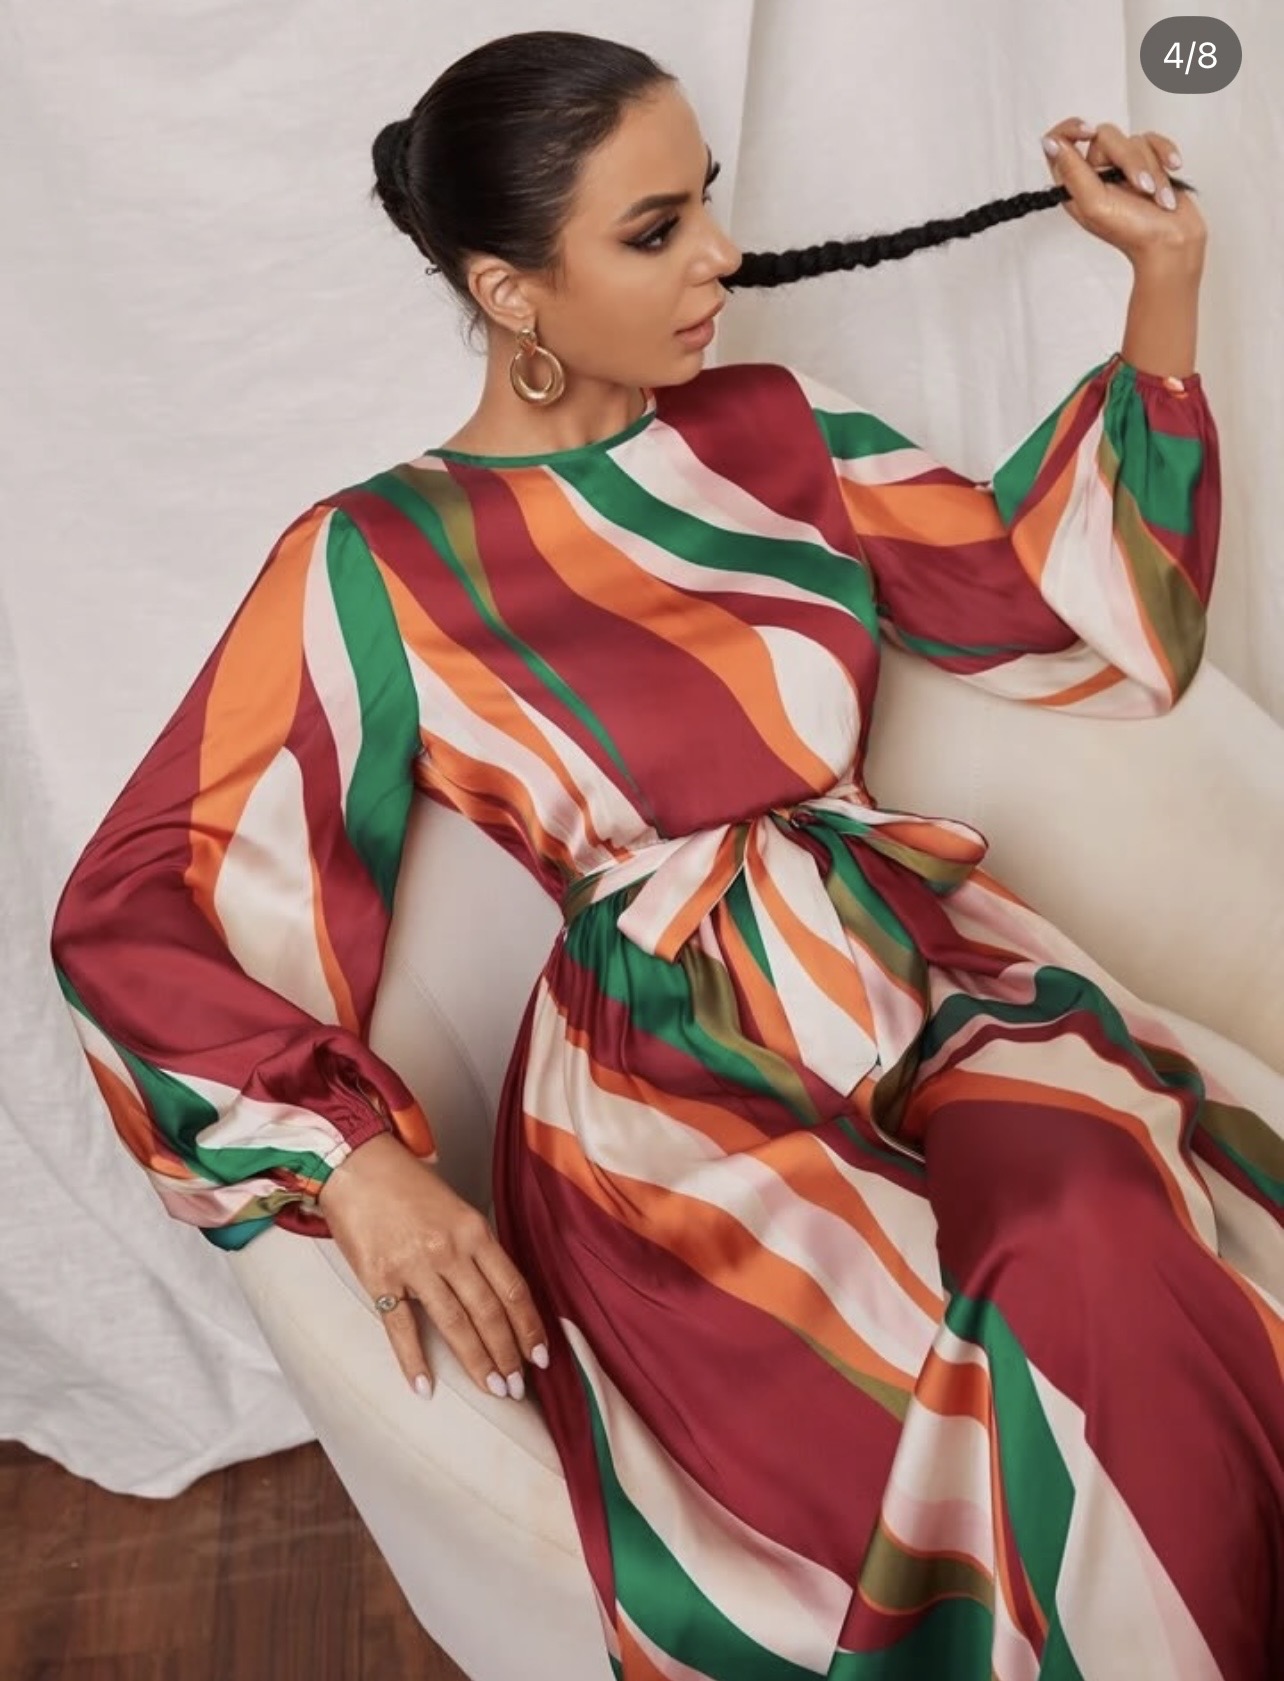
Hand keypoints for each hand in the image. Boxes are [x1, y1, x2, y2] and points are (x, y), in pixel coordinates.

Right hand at [316, 1132, 548, 1399]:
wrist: (355, 1164)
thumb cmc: (406, 1184)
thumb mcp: (455, 1208)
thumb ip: (476, 1247)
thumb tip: (498, 1291)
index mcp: (474, 1231)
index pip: (513, 1288)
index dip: (530, 1326)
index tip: (540, 1355)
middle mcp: (450, 1250)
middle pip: (489, 1312)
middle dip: (507, 1355)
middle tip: (517, 1387)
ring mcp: (414, 1266)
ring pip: (455, 1324)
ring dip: (477, 1362)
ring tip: (493, 1390)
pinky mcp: (379, 1279)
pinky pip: (400, 1328)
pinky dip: (414, 1361)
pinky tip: (426, 1387)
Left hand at [1041, 117, 1206, 268]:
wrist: (1171, 242)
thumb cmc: (1133, 232)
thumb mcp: (1094, 204)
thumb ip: (1073, 172)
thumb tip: (1051, 142)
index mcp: (1075, 185)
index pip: (1060, 142)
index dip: (1071, 129)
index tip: (1088, 132)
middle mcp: (1095, 173)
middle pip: (1105, 136)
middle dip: (1130, 161)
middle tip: (1141, 189)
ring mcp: (1121, 167)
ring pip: (1133, 140)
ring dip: (1151, 168)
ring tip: (1156, 195)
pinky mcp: (1146, 162)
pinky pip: (1153, 139)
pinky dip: (1165, 153)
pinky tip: (1173, 167)